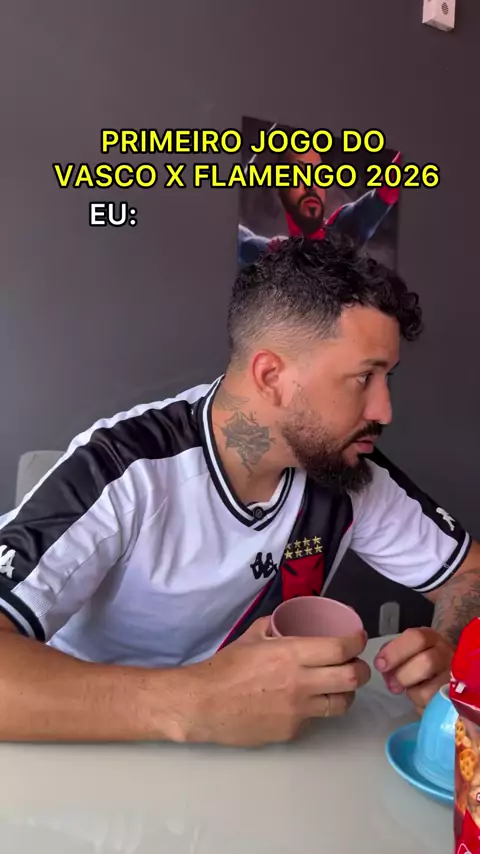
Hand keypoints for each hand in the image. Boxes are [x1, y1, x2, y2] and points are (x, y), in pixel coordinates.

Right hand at [183, 618, 370, 746]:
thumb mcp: (250, 636)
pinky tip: (304, 703)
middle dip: (362, 670)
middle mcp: (300, 682)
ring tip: (339, 686)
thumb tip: (288, 623)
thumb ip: (274, 627)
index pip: (340, 648)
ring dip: (346, 693)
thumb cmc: (224, 667)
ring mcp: (298, 710)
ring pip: (341, 703)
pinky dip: (315, 709)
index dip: (356, 642)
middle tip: (357, 665)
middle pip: (351, 678)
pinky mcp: (291, 731)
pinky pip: (315, 718)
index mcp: (290, 654)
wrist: (204, 704)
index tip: (358, 638)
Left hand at [373, 628, 452, 713]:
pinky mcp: (455, 700)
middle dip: (403, 676)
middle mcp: (447, 654)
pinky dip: (422, 706)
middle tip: (392, 685)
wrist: (447, 670)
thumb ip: (393, 653)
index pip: (416, 638)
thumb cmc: (420, 658)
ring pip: (430, 691)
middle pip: (427, 662)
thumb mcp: (408, 649)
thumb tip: (382, 665)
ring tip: (410, 691)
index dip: (395, 652)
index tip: (379, 665)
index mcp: (431, 638)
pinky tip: (421, 699)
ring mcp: (455, 678)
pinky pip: (434, 708)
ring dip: (413, 694)